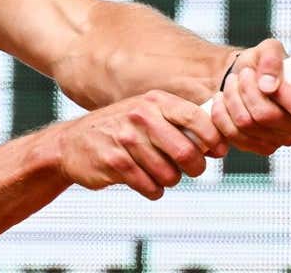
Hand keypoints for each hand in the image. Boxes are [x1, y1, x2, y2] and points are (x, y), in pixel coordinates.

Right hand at [51, 90, 227, 199]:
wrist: (71, 143)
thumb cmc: (120, 130)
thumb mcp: (147, 114)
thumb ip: (179, 123)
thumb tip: (219, 142)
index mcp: (154, 101)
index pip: (197, 118)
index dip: (214, 139)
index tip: (218, 151)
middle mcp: (141, 116)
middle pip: (186, 152)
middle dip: (196, 168)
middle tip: (192, 170)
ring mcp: (125, 139)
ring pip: (169, 174)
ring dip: (171, 180)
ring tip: (161, 174)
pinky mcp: (114, 162)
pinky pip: (150, 187)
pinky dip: (154, 190)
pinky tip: (146, 182)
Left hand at [209, 38, 290, 154]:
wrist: (245, 77)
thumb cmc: (262, 63)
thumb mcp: (268, 49)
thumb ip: (271, 59)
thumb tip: (268, 85)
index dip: (278, 93)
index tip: (263, 79)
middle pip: (267, 116)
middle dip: (246, 90)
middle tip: (241, 75)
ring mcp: (283, 139)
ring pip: (246, 125)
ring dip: (232, 99)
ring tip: (232, 84)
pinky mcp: (262, 147)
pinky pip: (234, 136)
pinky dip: (222, 115)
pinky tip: (224, 100)